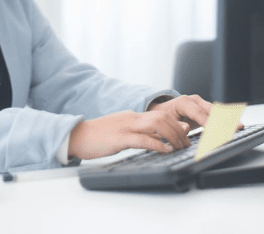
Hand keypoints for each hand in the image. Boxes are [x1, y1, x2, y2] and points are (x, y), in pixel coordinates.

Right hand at [68, 110, 191, 159]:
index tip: (186, 133)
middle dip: (178, 130)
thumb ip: (142, 135)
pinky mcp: (119, 138)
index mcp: (133, 117)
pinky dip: (157, 144)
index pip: (161, 114)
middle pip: (163, 117)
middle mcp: (131, 118)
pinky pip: (142, 138)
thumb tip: (161, 140)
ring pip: (157, 124)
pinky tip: (165, 150)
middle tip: (186, 143)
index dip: (176, 123)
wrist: (77, 136)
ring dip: (172, 135)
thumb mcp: (123, 134)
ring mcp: (125, 126)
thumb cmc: (99, 137)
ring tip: (179, 147)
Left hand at [147, 94, 242, 129]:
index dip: (209, 123)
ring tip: (239, 127)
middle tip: (235, 128)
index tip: (217, 131)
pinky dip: (226, 119)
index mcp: (184, 102)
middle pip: (212, 110)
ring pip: (217, 111)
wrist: (163, 110)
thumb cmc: (164, 116)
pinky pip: (218, 114)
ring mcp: (202, 104)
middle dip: (224, 120)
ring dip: (228, 119)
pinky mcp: (206, 109)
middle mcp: (195, 101)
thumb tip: (186, 129)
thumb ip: (176, 125)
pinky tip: (235, 124)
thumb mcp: (166, 121)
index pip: (199, 113)